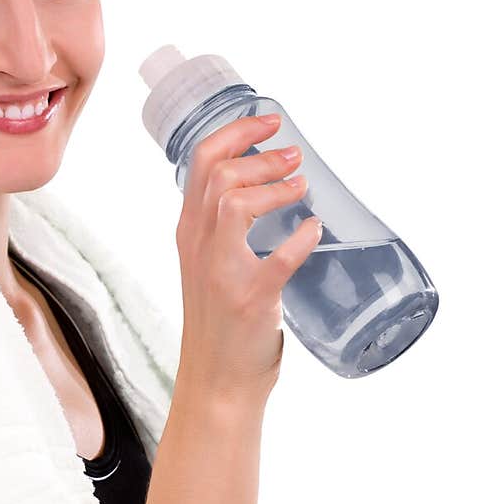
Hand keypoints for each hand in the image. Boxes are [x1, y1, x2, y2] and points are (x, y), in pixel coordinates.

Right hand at [174, 114, 320, 402]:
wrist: (216, 383)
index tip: (268, 121)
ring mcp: (222, 273)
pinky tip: (314, 231)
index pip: (200, 163)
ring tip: (301, 186)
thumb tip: (268, 190)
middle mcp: (198, 247)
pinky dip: (301, 239)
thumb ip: (224, 231)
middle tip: (294, 157)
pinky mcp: (250, 300)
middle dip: (261, 155)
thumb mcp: (208, 267)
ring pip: (233, 203)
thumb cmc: (219, 325)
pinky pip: (278, 259)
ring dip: (274, 187)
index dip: (235, 132)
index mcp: (189, 234)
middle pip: (218, 174)